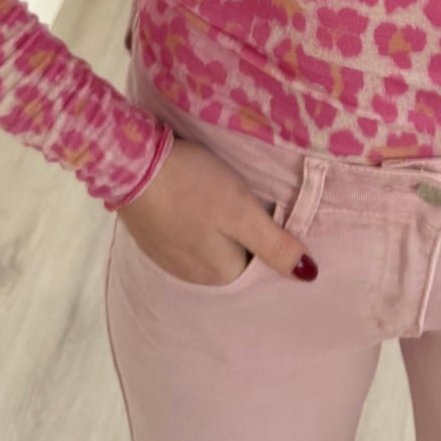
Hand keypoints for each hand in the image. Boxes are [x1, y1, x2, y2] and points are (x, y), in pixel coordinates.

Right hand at [117, 136, 317, 285]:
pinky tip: (201, 202)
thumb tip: (309, 276)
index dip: (271, 245)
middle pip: (234, 261)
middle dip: (248, 240)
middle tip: (258, 203)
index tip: (277, 217)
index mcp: (219, 274)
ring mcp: (169, 259)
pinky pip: (188, 240)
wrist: (131, 163)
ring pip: (210, 250)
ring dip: (223, 232)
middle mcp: (193, 277)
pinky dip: (199, 225)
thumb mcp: (242, 210)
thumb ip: (274, 245)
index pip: (258, 269)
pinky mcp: (153, 239)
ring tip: (230, 199)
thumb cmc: (194, 185)